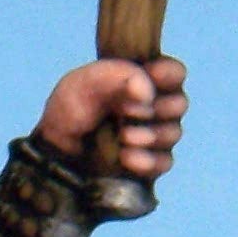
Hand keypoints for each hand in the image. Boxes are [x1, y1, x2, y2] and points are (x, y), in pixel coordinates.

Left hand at [36, 56, 187, 179]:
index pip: (175, 72)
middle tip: (125, 112)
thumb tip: (148, 91)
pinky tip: (126, 157)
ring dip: (148, 135)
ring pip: (174, 133)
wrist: (57, 152)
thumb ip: (119, 75)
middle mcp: (153, 107)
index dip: (168, 75)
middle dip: (156, 108)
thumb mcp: (86, 81)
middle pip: (180, 103)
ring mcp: (154, 136)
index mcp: (141, 81)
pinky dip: (146, 160)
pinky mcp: (150, 164)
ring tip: (122, 137)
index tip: (150, 78)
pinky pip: (165, 161)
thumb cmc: (71, 111)